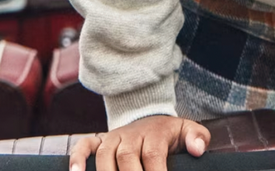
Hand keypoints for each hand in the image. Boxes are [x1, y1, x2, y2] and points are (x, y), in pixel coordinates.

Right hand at [68, 115, 210, 170]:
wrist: (148, 116)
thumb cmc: (168, 134)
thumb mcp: (187, 131)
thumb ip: (198, 138)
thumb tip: (198, 150)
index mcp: (154, 133)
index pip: (154, 155)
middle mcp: (131, 135)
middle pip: (127, 157)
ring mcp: (113, 138)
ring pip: (104, 154)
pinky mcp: (98, 141)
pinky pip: (83, 145)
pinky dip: (77, 158)